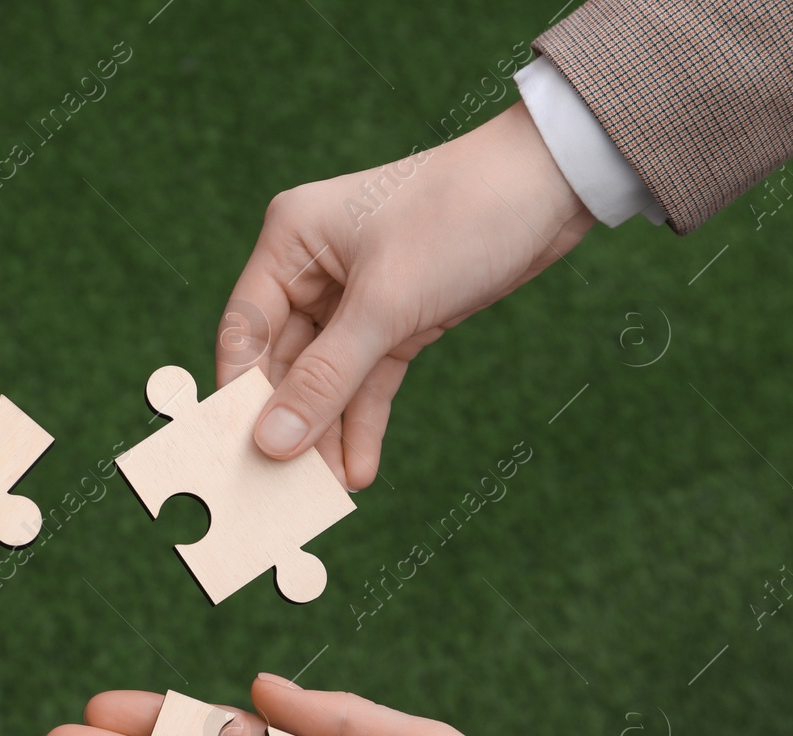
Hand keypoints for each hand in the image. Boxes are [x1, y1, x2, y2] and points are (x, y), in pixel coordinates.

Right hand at [217, 102, 595, 487]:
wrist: (553, 187)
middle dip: (289, 424)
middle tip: (286, 489)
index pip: (244, 333)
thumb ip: (325, 378)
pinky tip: (359, 468)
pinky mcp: (394, 318)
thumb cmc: (460, 216)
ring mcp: (352, 296)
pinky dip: (362, 421)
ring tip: (326, 491)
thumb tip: (271, 443)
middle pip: (282, 364)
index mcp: (290, 242)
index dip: (241, 397)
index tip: (239, 457)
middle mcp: (311, 269)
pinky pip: (365, 381)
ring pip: (325, 379)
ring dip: (326, 433)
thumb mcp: (388, 305)